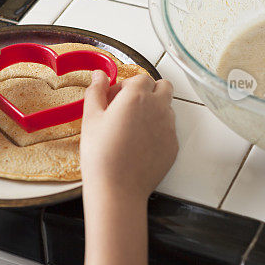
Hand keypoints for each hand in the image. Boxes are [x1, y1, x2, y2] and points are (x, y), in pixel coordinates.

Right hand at [80, 71, 177, 207]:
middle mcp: (158, 108)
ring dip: (154, 110)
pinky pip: (168, 130)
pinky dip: (157, 132)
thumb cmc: (101, 155)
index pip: (141, 77)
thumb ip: (96, 91)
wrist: (117, 188)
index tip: (114, 99)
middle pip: (163, 86)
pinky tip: (138, 145)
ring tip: (131, 128)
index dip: (126, 86)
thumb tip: (99, 75)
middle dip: (148, 91)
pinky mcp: (173, 146)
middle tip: (129, 106)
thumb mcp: (91, 118)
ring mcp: (169, 128)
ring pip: (167, 108)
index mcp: (137, 96)